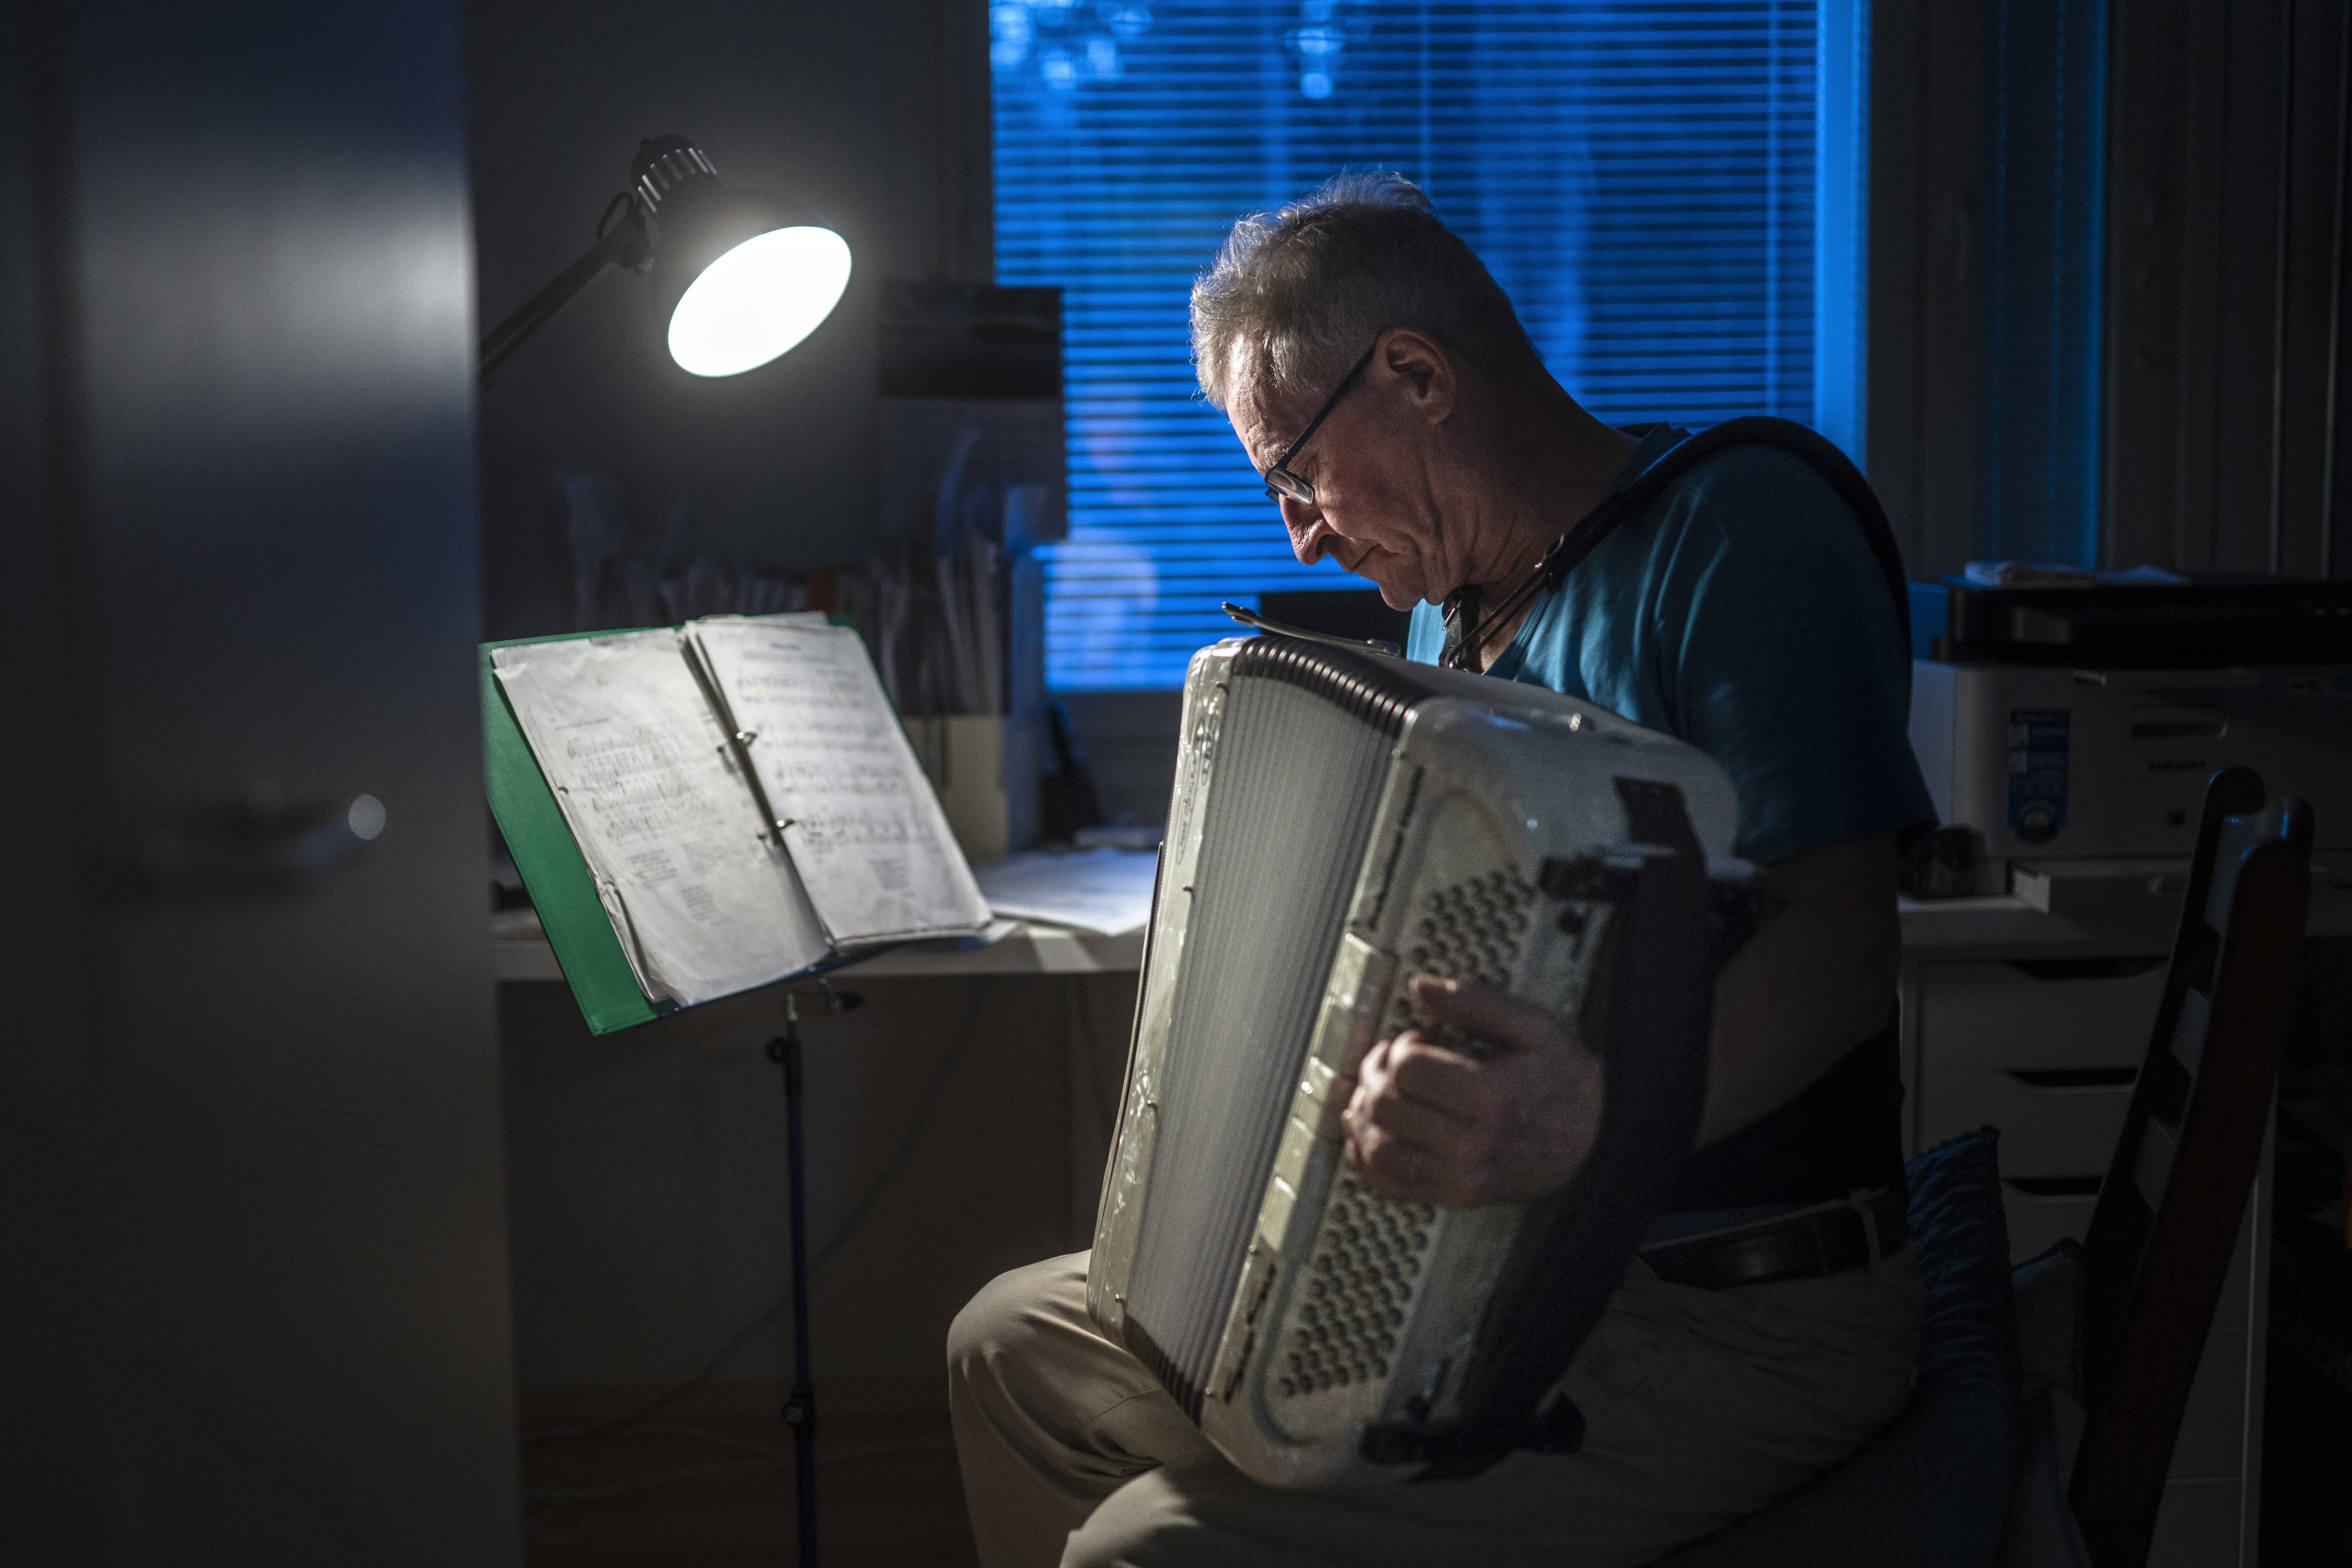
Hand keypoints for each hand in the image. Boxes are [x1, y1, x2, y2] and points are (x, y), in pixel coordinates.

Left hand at [1340, 973, 1604, 1208]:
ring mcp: (1461, 1176)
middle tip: (1389, 1062)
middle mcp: (1472, 1143)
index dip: (1402, 1046)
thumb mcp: (1535, 1028)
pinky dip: (1367, 1161)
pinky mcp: (1455, 1196)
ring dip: (1364, 1118)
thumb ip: (1477, 1002)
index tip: (1416, 1040)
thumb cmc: (1565, 1082)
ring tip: (1374, 1095)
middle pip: (1387, 1108)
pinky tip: (1370, 1136)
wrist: (1595, 1138)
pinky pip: (1391, 1186)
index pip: (1408, 1070)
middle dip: (1377, 1075)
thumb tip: (1424, 987)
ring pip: (1379, 1150)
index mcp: (1491, 1097)